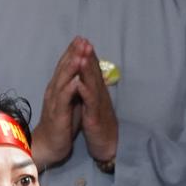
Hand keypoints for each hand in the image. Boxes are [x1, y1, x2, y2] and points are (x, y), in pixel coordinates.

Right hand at [30, 38, 83, 168]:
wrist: (50, 144)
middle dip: (73, 53)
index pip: (65, 66)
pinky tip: (76, 81)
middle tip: (81, 40)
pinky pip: (63, 100)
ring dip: (71, 68)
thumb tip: (83, 73)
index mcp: (58, 87)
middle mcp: (54, 91)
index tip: (81, 38)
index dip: (72, 51)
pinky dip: (69, 89)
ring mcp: (54, 102)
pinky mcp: (57, 114)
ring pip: (62, 81)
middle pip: (63, 69)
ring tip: (80, 55)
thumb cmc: (62, 123)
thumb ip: (75, 87)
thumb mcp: (71, 101)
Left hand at [74, 39, 118, 162]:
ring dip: (87, 70)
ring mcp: (98, 106)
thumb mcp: (93, 104)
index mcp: (96, 92)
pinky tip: (79, 83)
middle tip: (84, 40)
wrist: (106, 145)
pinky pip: (90, 104)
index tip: (80, 40)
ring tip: (82, 55)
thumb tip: (87, 75)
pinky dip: (85, 93)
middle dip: (88, 56)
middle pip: (93, 73)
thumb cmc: (98, 124)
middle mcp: (99, 96)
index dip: (86, 55)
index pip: (90, 70)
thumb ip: (90, 89)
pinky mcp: (95, 118)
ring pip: (93, 85)